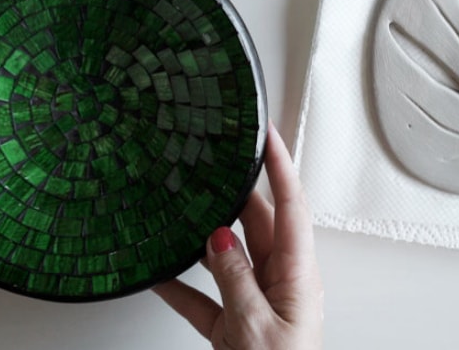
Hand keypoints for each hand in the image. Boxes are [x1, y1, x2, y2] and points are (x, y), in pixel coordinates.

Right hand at [155, 123, 322, 349]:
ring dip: (206, 237)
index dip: (280, 166)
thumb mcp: (255, 325)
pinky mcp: (234, 326)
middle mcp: (280, 284)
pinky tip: (160, 273)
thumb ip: (235, 278)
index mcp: (298, 276)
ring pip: (230, 256)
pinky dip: (182, 286)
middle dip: (237, 193)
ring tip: (185, 209)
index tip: (266, 134)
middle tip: (215, 164)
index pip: (292, 206)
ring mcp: (256, 303)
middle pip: (259, 225)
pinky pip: (206, 296)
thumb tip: (218, 239)